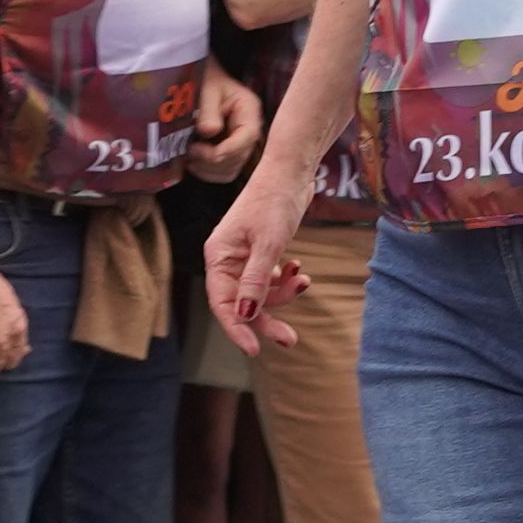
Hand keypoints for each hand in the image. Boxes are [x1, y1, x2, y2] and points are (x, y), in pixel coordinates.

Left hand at [185, 64, 264, 183]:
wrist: (203, 79)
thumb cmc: (206, 79)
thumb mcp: (206, 88)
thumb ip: (208, 109)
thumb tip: (209, 132)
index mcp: (249, 110)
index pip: (247, 136)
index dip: (226, 149)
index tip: (199, 149)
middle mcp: (250, 130)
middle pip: (239, 157)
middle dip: (212, 160)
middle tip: (190, 151)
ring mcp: (241, 144)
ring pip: (232, 169)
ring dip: (209, 169)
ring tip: (189, 158)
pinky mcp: (231, 153)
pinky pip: (225, 172)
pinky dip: (208, 173)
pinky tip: (193, 163)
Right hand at [206, 170, 316, 352]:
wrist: (291, 172)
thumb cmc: (274, 201)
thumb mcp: (268, 243)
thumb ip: (256, 280)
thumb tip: (246, 315)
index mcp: (218, 256)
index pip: (222, 303)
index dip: (237, 328)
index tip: (254, 350)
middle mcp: (227, 259)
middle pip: (243, 303)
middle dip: (267, 319)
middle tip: (290, 339)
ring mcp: (244, 257)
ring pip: (260, 293)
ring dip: (283, 294)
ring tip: (304, 281)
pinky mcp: (262, 253)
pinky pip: (271, 279)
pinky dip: (286, 279)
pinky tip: (300, 269)